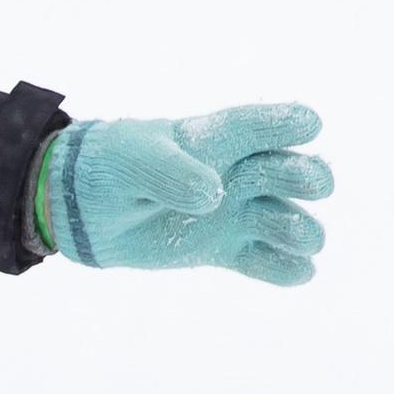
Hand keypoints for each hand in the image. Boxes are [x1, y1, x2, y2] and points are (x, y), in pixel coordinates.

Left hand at [39, 104, 329, 284]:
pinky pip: (269, 263)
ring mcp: (234, 214)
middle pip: (292, 172)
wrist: (83, 210)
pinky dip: (289, 270)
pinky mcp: (224, 250)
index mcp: (214, 139)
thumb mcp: (132, 161)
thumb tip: (213, 196)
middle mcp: (236, 174)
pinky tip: (298, 271)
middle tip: (307, 186)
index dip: (287, 122)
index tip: (310, 125)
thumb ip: (170, 173)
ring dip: (302, 229)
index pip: (258, 125)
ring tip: (295, 239)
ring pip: (290, 221)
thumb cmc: (109, 168)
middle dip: (308, 177)